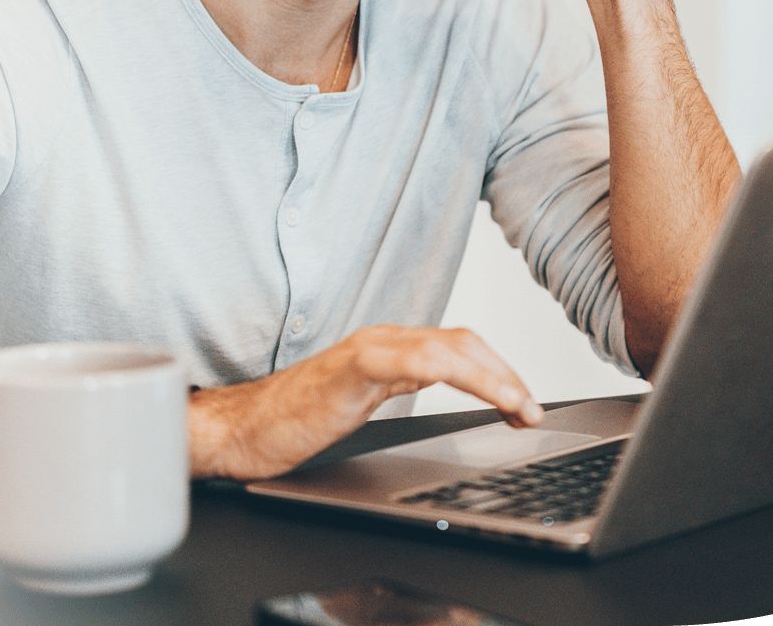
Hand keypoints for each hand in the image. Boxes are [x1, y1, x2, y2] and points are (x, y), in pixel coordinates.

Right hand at [188, 325, 542, 479]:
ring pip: (447, 348)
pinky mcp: (351, 369)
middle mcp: (383, 341)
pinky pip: (412, 360)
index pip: (459, 348)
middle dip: (506, 374)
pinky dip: (450, 369)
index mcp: (388, 349)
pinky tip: (474, 388)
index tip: (525, 405)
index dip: (499, 372)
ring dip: (493, 376)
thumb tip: (448, 397)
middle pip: (463, 343)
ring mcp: (368, 351)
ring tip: (519, 407)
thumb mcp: (363, 405)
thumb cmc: (294, 421)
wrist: (240, 430)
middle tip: (532, 411)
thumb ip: (400, 388)